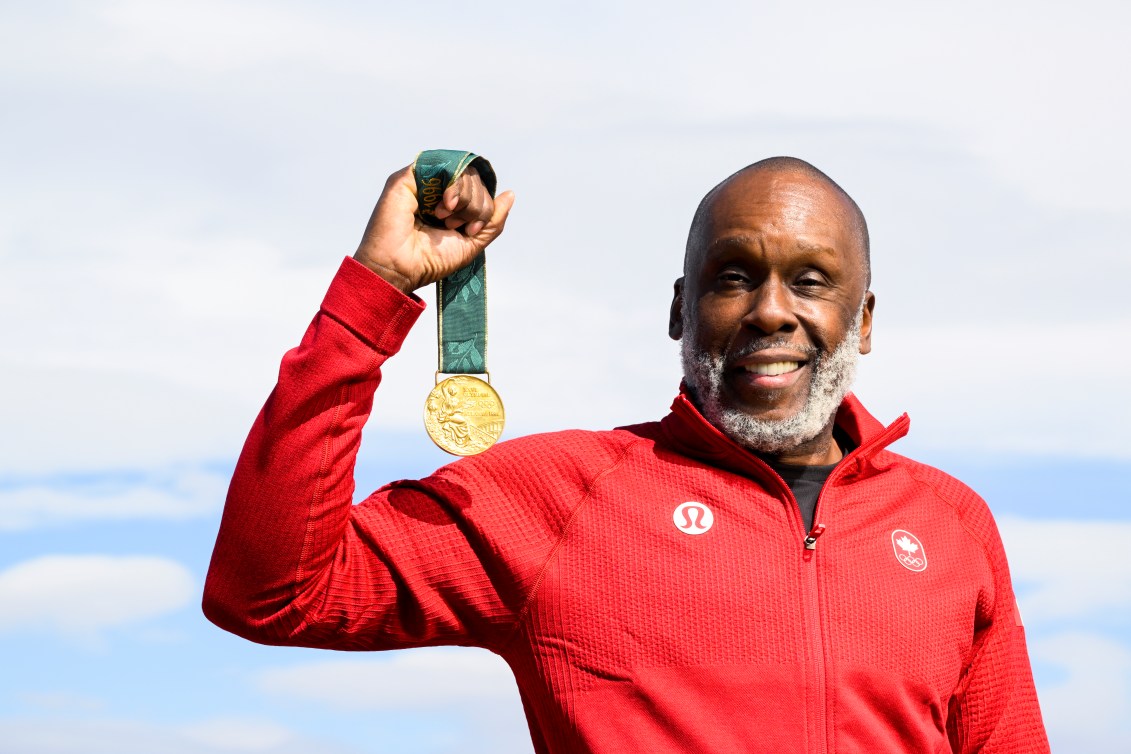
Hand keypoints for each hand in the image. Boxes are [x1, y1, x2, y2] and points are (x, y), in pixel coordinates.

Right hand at [353, 163, 514, 293]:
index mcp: (450, 205)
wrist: (400, 268)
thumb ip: (493, 220)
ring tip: (445, 219)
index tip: (470, 230)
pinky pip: (444, 166)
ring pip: (463, 171)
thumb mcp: (472, 242)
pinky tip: (444, 207)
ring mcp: (422, 181)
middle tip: (456, 225)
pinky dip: (453, 187)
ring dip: (465, 199)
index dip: (484, 208)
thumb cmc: (430, 260)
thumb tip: (510, 194)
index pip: (480, 190)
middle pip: (475, 179)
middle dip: (476, 205)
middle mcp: (436, 190)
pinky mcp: (408, 176)